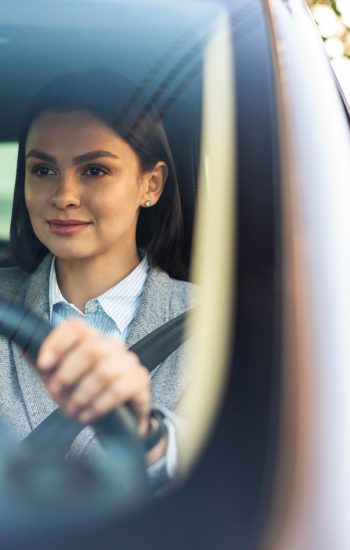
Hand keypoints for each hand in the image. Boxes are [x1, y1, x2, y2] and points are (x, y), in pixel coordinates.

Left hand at [36, 318, 150, 436]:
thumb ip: (47, 365)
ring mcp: (129, 363)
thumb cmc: (87, 396)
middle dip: (68, 374)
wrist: (117, 421)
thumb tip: (27, 348)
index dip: (58, 342)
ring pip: (104, 371)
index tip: (44, 365)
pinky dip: (99, 404)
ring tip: (74, 409)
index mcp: (93, 340)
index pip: (77, 327)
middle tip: (58, 393)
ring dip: (83, 393)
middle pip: (90, 348)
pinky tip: (88, 414)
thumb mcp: (62, 381)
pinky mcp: (140, 382)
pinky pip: (119, 389)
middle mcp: (113, 347)